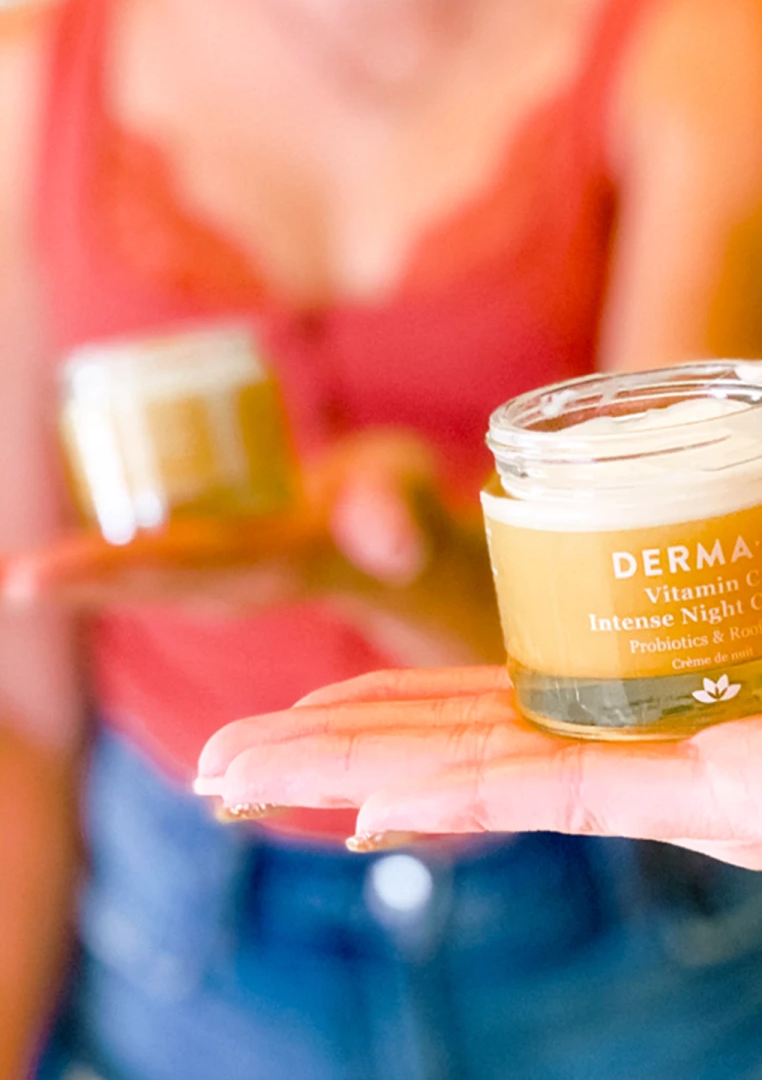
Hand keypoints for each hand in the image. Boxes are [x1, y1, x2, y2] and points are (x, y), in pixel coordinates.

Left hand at [3, 431, 504, 665]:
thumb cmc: (403, 505)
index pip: (188, 565)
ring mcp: (226, 573)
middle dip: (80, 581)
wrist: (405, 538)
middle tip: (13, 581)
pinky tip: (54, 562)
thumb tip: (396, 548)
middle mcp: (242, 577)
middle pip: (152, 580)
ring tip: (22, 579)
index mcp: (279, 561)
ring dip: (82, 579)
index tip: (35, 580)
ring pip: (145, 578)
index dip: (114, 568)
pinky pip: (150, 560)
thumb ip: (396, 516)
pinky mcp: (218, 557)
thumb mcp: (405, 497)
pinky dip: (100, 560)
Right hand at [196, 555, 761, 928]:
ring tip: (243, 771)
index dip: (470, 711)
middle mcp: (718, 770)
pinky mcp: (748, 798)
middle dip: (380, 750)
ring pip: (511, 780)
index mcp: (754, 717)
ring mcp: (722, 790)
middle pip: (517, 754)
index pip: (577, 715)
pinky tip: (353, 793)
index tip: (385, 707)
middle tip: (252, 751)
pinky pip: (572, 792)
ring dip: (372, 771)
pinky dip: (452, 790)